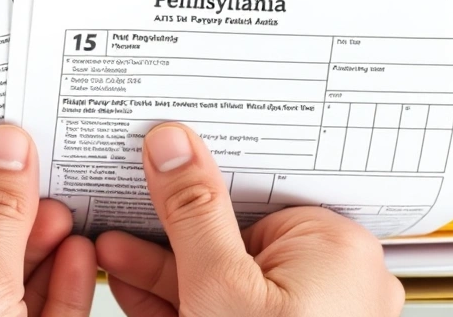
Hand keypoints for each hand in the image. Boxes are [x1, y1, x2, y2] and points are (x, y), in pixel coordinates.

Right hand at [96, 122, 403, 316]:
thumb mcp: (217, 287)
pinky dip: (185, 301)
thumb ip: (191, 210)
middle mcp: (338, 280)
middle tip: (123, 214)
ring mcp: (313, 316)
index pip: (256, 191)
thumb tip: (175, 151)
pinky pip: (233, 309)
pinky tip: (137, 289)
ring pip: (228, 277)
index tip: (157, 170)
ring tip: (114, 253)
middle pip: (235, 236)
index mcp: (337, 248)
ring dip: (164, 269)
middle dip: (167, 234)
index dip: (196, 182)